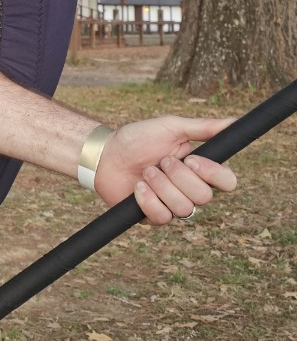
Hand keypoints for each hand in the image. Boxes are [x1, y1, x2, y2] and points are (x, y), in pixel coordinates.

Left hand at [94, 116, 237, 223]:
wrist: (106, 154)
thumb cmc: (138, 138)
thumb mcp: (171, 127)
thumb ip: (203, 127)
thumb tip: (235, 122)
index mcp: (200, 169)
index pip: (228, 182)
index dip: (214, 174)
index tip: (191, 160)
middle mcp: (190, 189)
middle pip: (205, 197)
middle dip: (179, 177)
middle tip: (161, 161)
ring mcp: (173, 205)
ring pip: (184, 209)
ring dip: (161, 186)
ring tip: (146, 171)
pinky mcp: (154, 216)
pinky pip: (163, 217)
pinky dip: (148, 200)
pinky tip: (137, 187)